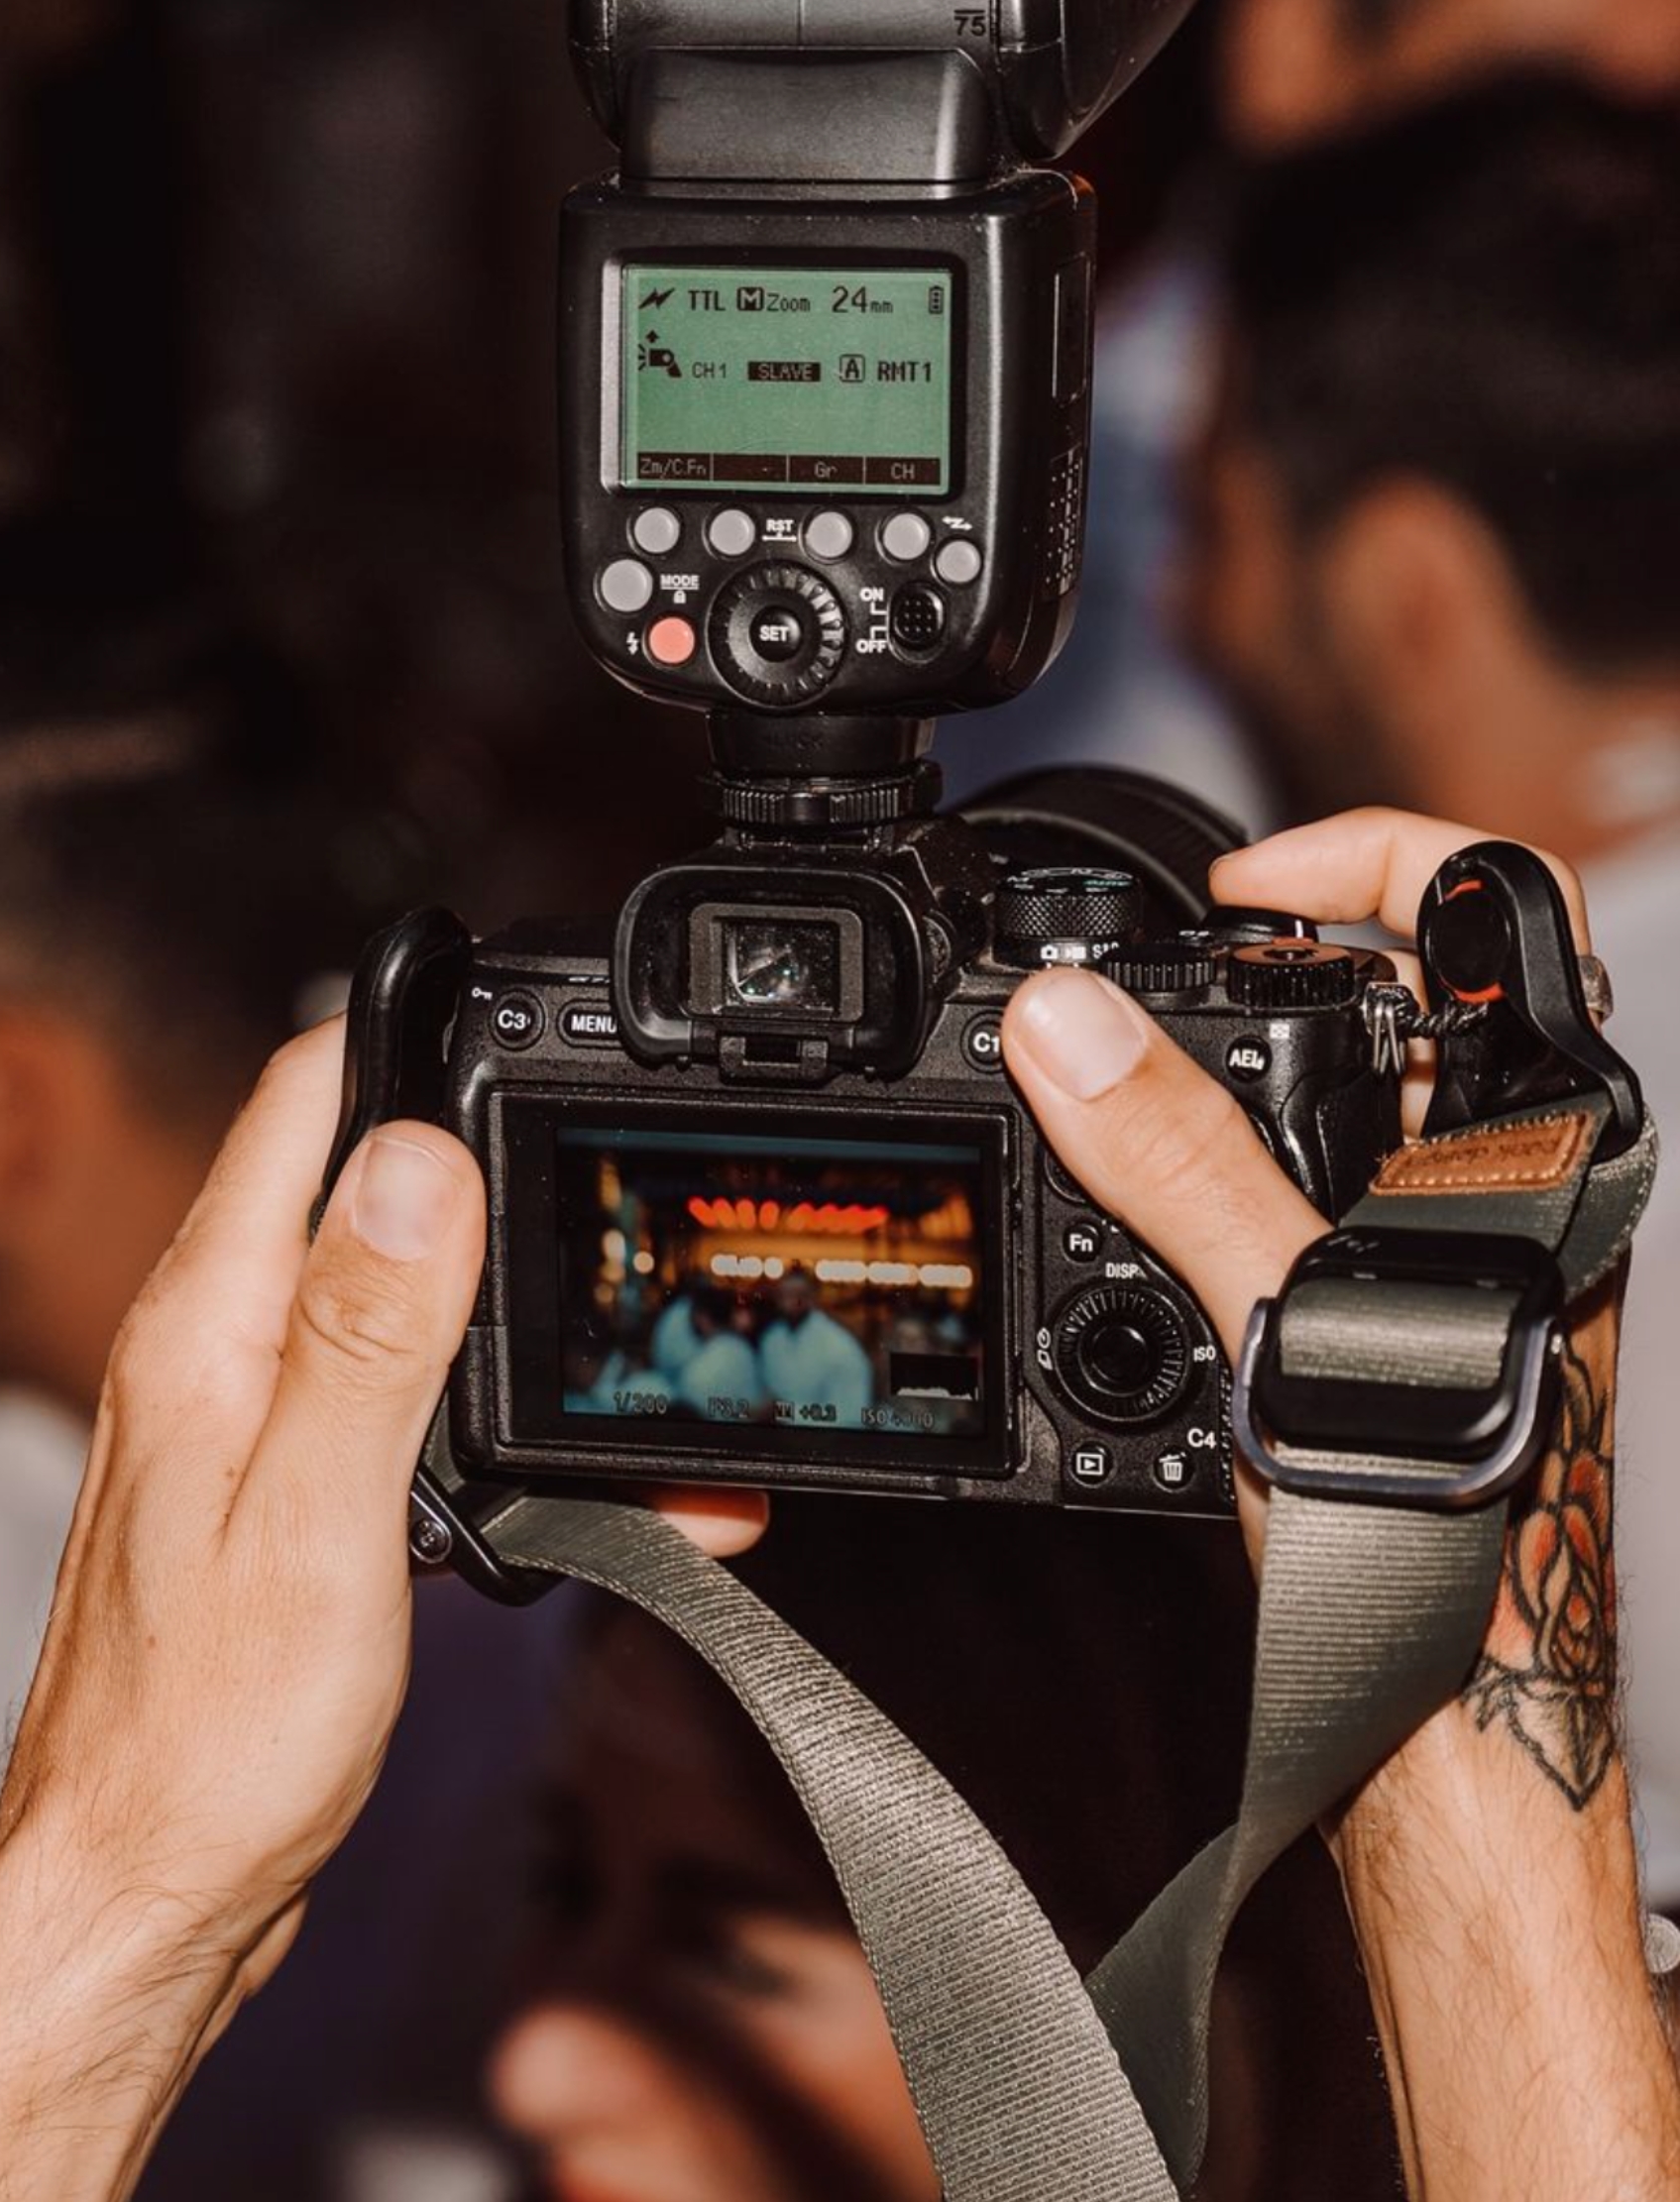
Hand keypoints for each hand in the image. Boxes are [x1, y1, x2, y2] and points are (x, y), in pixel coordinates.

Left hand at [0, 1020, 760, 2201]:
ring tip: (605, 1332)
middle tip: (598, 1170)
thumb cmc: (202, 1739)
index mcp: (210, 1324)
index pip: (302, 1095)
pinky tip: (541, 1457)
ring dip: (494, 1289)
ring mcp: (242, 1418)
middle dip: (481, 1152)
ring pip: (389, 1292)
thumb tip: (414, 1157)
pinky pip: (390, 1398)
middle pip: (357, 1177)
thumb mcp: (311, 1523)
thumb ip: (367, 1334)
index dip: (409, 1029)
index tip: (512, 1011)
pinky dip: (476, 1402)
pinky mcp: (277, 1489)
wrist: (141, 1894)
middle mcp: (212, 1348)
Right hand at [1000, 808, 1675, 2201]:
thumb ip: (1177, 1160)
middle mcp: (1498, 1193)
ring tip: (1107, 1129)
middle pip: (1381, 1005)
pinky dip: (1187, 1204)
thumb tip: (1071, 1028)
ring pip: (1315, 1116)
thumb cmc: (1451, 1552)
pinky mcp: (1370, 1330)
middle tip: (1137, 1001)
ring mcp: (1433, 1263)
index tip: (1233, 888)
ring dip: (1202, 1102)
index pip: (1487, 910)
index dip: (1360, 855)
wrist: (1451, 1742)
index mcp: (1525, 1149)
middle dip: (1247, 983)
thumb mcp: (1289, 1317)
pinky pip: (1273, 1215)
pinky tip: (1124, 1261)